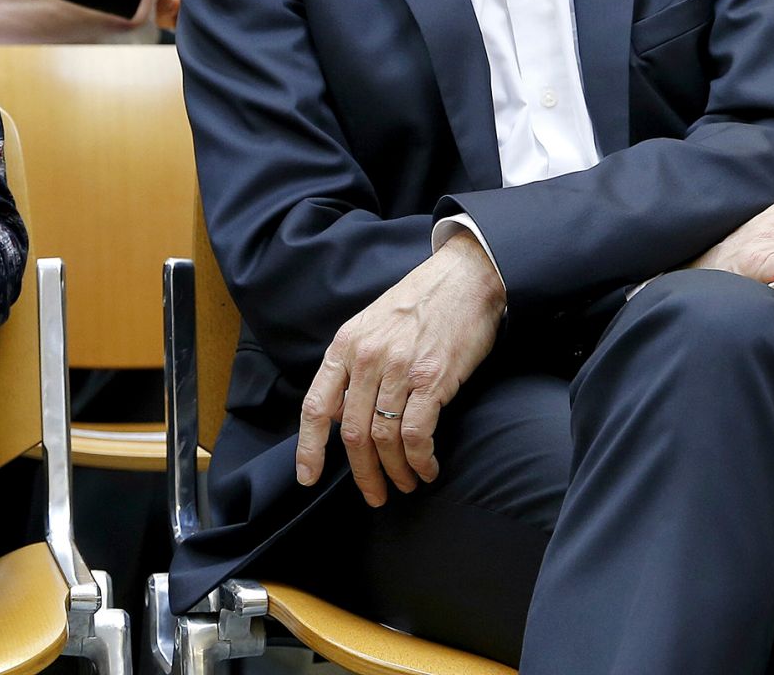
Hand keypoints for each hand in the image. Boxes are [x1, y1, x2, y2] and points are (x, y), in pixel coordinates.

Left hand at [297, 230, 504, 506]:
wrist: (465, 277)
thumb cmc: (419, 303)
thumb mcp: (371, 325)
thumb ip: (352, 367)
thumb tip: (338, 414)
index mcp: (345, 345)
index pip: (316, 405)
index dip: (309, 447)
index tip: (307, 478)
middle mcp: (367, 358)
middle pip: (352, 432)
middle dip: (362, 472)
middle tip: (375, 495)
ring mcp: (399, 368)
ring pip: (384, 438)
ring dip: (395, 471)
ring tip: (407, 483)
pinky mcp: (433, 379)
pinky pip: (417, 434)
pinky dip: (420, 460)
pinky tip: (428, 468)